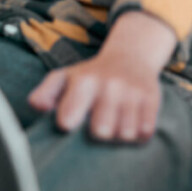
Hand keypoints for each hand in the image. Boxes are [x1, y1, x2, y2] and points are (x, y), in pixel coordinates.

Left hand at [27, 46, 162, 142]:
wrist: (131, 55)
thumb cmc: (92, 74)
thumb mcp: (65, 77)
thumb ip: (45, 92)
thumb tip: (39, 108)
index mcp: (84, 80)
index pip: (69, 115)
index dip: (67, 124)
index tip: (69, 125)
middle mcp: (110, 85)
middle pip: (101, 131)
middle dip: (98, 133)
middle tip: (99, 124)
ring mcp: (133, 92)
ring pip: (125, 134)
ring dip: (119, 135)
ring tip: (116, 123)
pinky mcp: (152, 98)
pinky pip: (145, 132)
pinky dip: (138, 134)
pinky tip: (132, 122)